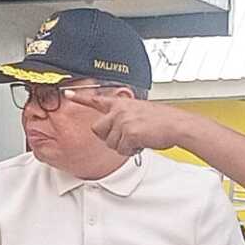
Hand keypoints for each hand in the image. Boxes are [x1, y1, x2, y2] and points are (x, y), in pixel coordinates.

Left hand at [65, 91, 193, 155]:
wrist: (177, 125)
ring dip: (123, 145)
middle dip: (109, 137)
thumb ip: (124, 117)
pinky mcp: (128, 132)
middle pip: (98, 129)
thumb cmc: (162, 121)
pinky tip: (141, 143)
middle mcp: (119, 110)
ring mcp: (123, 121)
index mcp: (121, 103)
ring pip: (110, 142)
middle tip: (125, 137)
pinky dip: (131, 150)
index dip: (80, 98)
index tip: (67, 94)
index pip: (96, 100)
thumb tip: (117, 129)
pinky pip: (121, 149)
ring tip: (139, 138)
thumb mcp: (140, 111)